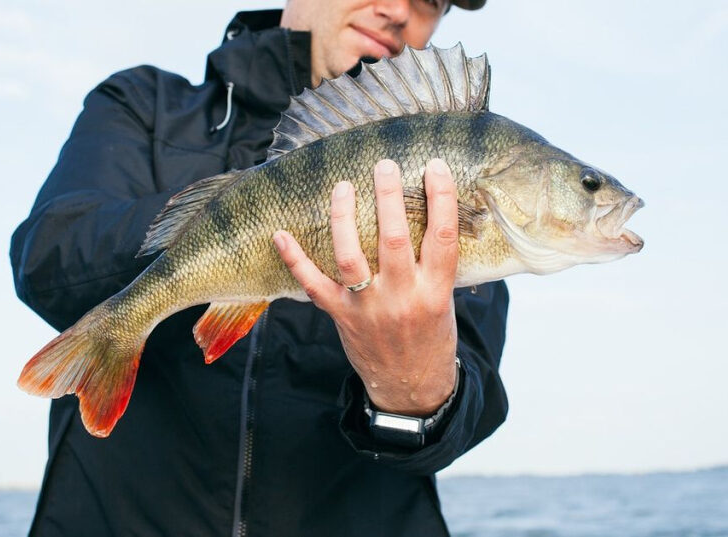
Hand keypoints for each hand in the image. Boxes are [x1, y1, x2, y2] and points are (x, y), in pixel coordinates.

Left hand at [272, 158, 458, 415]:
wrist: (411, 387)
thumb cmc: (432, 336)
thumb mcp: (446, 300)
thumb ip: (436, 263)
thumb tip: (433, 211)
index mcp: (436, 292)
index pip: (443, 238)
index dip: (441, 198)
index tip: (434, 166)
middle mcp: (402, 298)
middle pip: (394, 240)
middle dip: (388, 197)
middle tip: (384, 164)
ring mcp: (368, 308)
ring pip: (350, 256)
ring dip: (343, 218)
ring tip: (342, 186)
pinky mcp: (342, 317)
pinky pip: (313, 286)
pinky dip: (295, 260)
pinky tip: (281, 234)